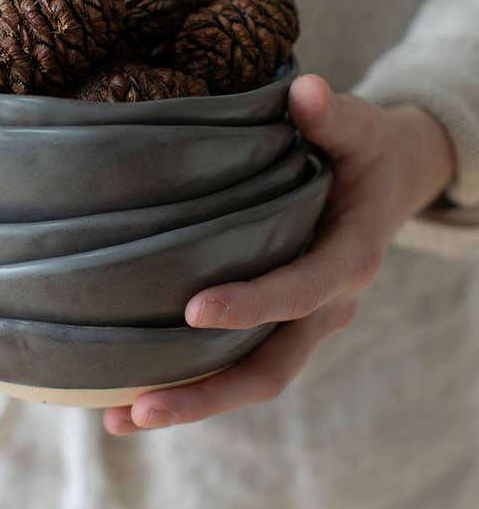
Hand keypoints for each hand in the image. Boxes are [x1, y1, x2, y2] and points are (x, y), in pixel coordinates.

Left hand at [103, 73, 455, 433]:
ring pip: (252, 378)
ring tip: (120, 418)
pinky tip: (133, 391)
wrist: (388, 181)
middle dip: (208, 393)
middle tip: (139, 410)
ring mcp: (304, 322)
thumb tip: (306, 90)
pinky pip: (240, 361)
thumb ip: (334, 114)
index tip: (196, 311)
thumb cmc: (366, 151)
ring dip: (192, 401)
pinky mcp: (280, 323)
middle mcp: (328, 304)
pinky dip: (194, 380)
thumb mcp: (361, 126)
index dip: (254, 305)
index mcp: (349, 258)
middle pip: (271, 367)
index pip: (301, 291)